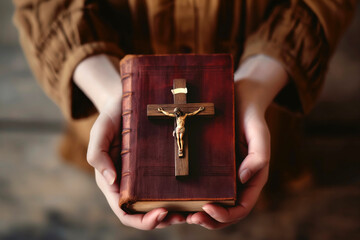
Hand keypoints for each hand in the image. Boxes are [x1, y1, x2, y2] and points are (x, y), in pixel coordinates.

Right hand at [88, 97, 184, 228]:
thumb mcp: (100, 130)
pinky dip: (177, 197)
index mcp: (112, 181)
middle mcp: (128, 183)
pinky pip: (165, 187)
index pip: (124, 211)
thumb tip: (111, 182)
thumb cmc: (111, 115)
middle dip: (162, 220)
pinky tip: (192, 195)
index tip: (162, 213)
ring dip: (173, 214)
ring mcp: (142, 177)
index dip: (142, 219)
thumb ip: (97, 155)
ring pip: (156, 205)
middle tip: (183, 217)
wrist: (126, 101)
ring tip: (191, 212)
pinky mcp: (154, 168)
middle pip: (143, 214)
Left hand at [187, 55, 287, 228]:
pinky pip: (201, 185)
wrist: (240, 97)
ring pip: (211, 203)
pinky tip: (177, 194)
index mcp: (251, 179)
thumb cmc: (252, 116)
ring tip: (181, 214)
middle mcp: (236, 181)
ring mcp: (223, 175)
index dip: (226, 215)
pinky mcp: (210, 166)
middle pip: (224, 212)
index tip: (208, 209)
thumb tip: (244, 179)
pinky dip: (191, 194)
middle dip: (209, 220)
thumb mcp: (259, 133)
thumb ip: (259, 157)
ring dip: (197, 213)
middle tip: (190, 218)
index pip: (241, 208)